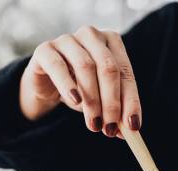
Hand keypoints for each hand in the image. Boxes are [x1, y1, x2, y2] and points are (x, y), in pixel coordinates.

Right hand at [19, 26, 140, 137]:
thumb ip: (116, 112)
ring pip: (85, 67)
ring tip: (94, 124)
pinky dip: (68, 85)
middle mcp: (91, 35)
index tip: (132, 125)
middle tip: (110, 128)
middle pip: (108, 68)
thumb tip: (131, 129)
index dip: (130, 101)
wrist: (46, 85)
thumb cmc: (80, 89)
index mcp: (112, 42)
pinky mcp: (45, 49)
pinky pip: (58, 65)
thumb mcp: (102, 100)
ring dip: (92, 100)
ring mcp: (67, 39)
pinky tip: (75, 101)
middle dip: (111, 102)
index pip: (126, 73)